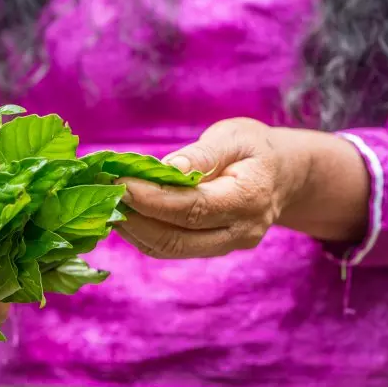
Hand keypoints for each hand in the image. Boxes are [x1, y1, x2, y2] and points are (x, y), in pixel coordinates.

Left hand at [114, 118, 310, 258]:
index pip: (193, 209)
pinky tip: (125, 214)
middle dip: (136, 220)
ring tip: (108, 205)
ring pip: (171, 250)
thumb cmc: (255, 149)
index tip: (119, 184)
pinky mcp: (211, 248)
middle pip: (177, 239)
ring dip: (135, 230)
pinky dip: (144, 234)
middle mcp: (240, 231)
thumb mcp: (235, 137)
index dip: (152, 200)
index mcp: (248, 198)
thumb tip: (169, 168)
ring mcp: (227, 245)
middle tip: (105, 196)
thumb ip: (203, 154)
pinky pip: (172, 248)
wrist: (282, 176)